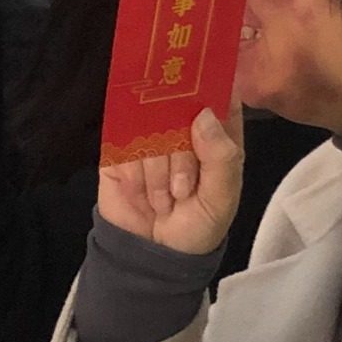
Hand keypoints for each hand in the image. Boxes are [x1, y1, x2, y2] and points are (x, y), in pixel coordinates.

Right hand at [98, 104, 245, 256]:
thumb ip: (221, 156)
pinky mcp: (119, 149)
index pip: (219, 95)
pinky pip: (124, 148)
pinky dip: (135, 177)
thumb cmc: (198, 224)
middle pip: (179, 111)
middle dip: (182, 155)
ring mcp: (149, 136)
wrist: (154, 252)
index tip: (205, 103)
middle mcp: (183, 129)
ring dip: (158, 175)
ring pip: (150, 131)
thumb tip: (204, 113)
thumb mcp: (222, 197)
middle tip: (184, 189)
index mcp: (217, 135)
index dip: (213, 89)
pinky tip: (142, 195)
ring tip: (165, 200)